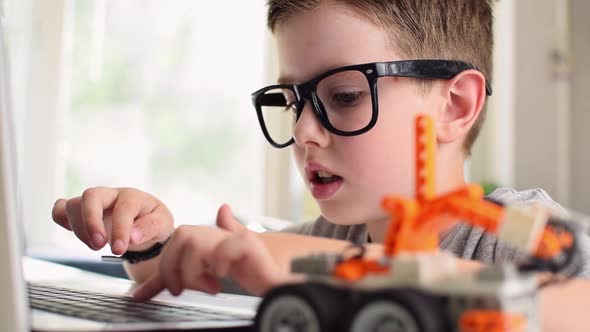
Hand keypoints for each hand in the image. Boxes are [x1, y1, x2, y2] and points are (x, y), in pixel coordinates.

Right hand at [51, 187, 173, 254]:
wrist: (145, 220)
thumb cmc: (153, 221)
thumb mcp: (163, 224)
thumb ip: (150, 228)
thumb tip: (132, 237)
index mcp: (133, 196)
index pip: (123, 207)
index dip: (120, 229)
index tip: (119, 249)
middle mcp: (111, 195)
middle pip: (91, 195)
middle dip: (91, 222)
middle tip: (98, 246)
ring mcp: (94, 202)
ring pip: (73, 204)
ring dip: (80, 229)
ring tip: (96, 246)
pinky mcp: (81, 210)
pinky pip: (60, 208)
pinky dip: (62, 221)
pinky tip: (79, 234)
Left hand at [133, 204, 284, 298]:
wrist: (282, 284)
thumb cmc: (253, 276)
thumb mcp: (207, 277)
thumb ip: (182, 275)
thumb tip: (143, 289)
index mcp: (211, 239)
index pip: (178, 239)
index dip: (164, 264)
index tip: (149, 294)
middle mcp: (221, 234)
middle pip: (182, 233)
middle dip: (172, 264)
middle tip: (179, 290)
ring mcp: (235, 237)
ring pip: (195, 241)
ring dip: (193, 269)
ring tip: (209, 286)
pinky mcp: (250, 244)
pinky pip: (224, 246)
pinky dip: (219, 263)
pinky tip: (224, 276)